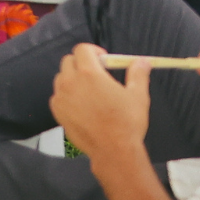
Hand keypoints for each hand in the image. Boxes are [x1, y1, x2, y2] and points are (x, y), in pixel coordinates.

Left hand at [52, 44, 152, 159]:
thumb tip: (142, 61)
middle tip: (97, 74)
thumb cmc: (127, 122)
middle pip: (69, 61)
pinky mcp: (57, 111)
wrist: (113, 150)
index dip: (93, 51)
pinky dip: (67, 95)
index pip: (82, 49)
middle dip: (82, 63)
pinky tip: (82, 105)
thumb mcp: (138, 96)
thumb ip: (138, 74)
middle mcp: (70, 82)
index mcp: (89, 74)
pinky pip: (58, 95)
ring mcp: (60, 97)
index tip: (103, 59)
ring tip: (90, 91)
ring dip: (72, 78)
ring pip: (61, 77)